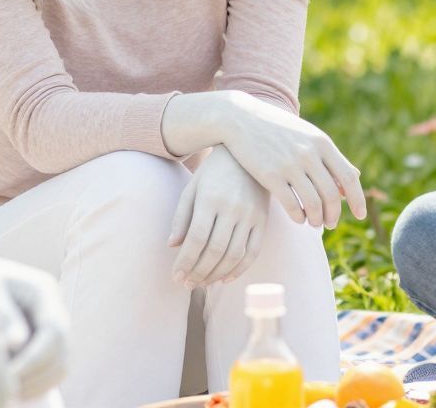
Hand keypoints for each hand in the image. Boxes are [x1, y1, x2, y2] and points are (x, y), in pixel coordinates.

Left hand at [0, 256, 69, 401]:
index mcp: (45, 292)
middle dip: (37, 377)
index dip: (35, 359)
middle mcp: (55, 309)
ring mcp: (52, 326)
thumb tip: (19, 342)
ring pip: (60, 365)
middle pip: (62, 353)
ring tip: (8, 395)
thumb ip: (1, 313)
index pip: (55, 333)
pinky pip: (50, 370)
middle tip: (7, 393)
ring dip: (38, 385)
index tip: (7, 376)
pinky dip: (35, 384)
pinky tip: (10, 391)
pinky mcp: (43, 341)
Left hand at [169, 146, 270, 286]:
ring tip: (203, 283)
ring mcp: (250, 214)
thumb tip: (172, 246)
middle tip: (187, 285)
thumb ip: (181, 216)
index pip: (196, 238)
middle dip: (198, 272)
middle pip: (215, 250)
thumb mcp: (192, 188)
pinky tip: (225, 278)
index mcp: (210, 198)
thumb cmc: (213, 172)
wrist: (246, 151)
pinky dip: (240, 269)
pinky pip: (253, 251)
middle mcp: (232, 207)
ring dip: (217, 274)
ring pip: (234, 254)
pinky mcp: (263, 219)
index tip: (176, 277)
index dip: (185, 261)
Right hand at [214, 93, 365, 228]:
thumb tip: (354, 178)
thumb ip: (330, 156)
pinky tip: (298, 219)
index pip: (349, 177)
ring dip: (317, 218)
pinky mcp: (270, 175)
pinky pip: (291, 205)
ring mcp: (289, 165)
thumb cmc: (278, 129)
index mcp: (322, 143)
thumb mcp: (308, 136)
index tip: (360, 215)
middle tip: (331, 224)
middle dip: (334, 214)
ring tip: (315, 223)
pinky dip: (298, 216)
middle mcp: (309, 154)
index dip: (357, 199)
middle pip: (331, 194)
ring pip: (313, 203)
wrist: (241, 118)